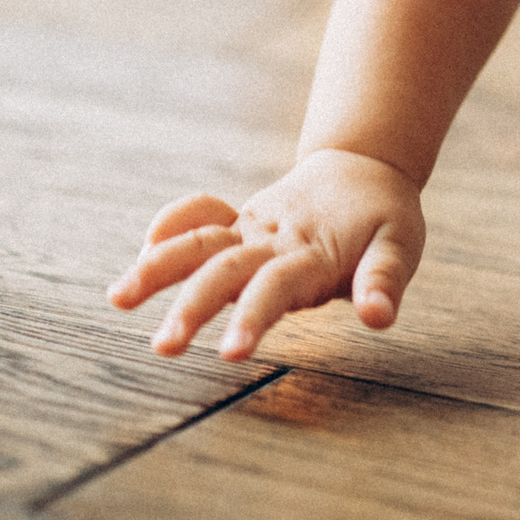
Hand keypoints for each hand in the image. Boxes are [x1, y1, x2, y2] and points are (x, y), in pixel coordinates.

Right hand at [105, 149, 425, 359]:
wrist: (364, 165)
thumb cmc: (385, 216)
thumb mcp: (401, 245)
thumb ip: (385, 281)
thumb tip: (378, 317)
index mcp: (311, 252)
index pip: (275, 287)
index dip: (252, 317)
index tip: (230, 353)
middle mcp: (273, 238)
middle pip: (224, 269)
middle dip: (192, 307)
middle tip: (163, 346)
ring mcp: (251, 227)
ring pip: (198, 241)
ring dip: (158, 266)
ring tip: (118, 297)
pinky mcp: (238, 220)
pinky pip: (200, 214)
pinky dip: (171, 225)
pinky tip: (145, 250)